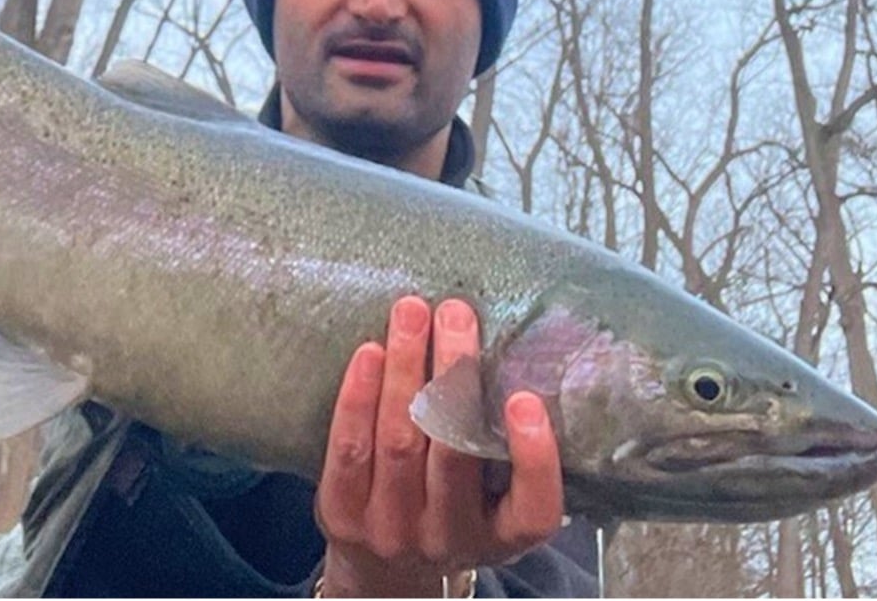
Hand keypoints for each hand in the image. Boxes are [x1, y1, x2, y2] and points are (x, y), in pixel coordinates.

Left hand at [314, 296, 562, 596]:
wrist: (383, 564)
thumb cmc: (452, 506)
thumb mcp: (492, 494)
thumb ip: (505, 442)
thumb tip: (518, 345)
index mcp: (502, 534)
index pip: (534, 509)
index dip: (534, 457)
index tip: (526, 397)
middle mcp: (450, 538)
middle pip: (454, 451)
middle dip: (454, 372)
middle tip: (455, 312)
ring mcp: (392, 530)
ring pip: (399, 442)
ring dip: (405, 368)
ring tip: (411, 313)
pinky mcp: (343, 515)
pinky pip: (350, 449)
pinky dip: (358, 396)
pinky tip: (369, 352)